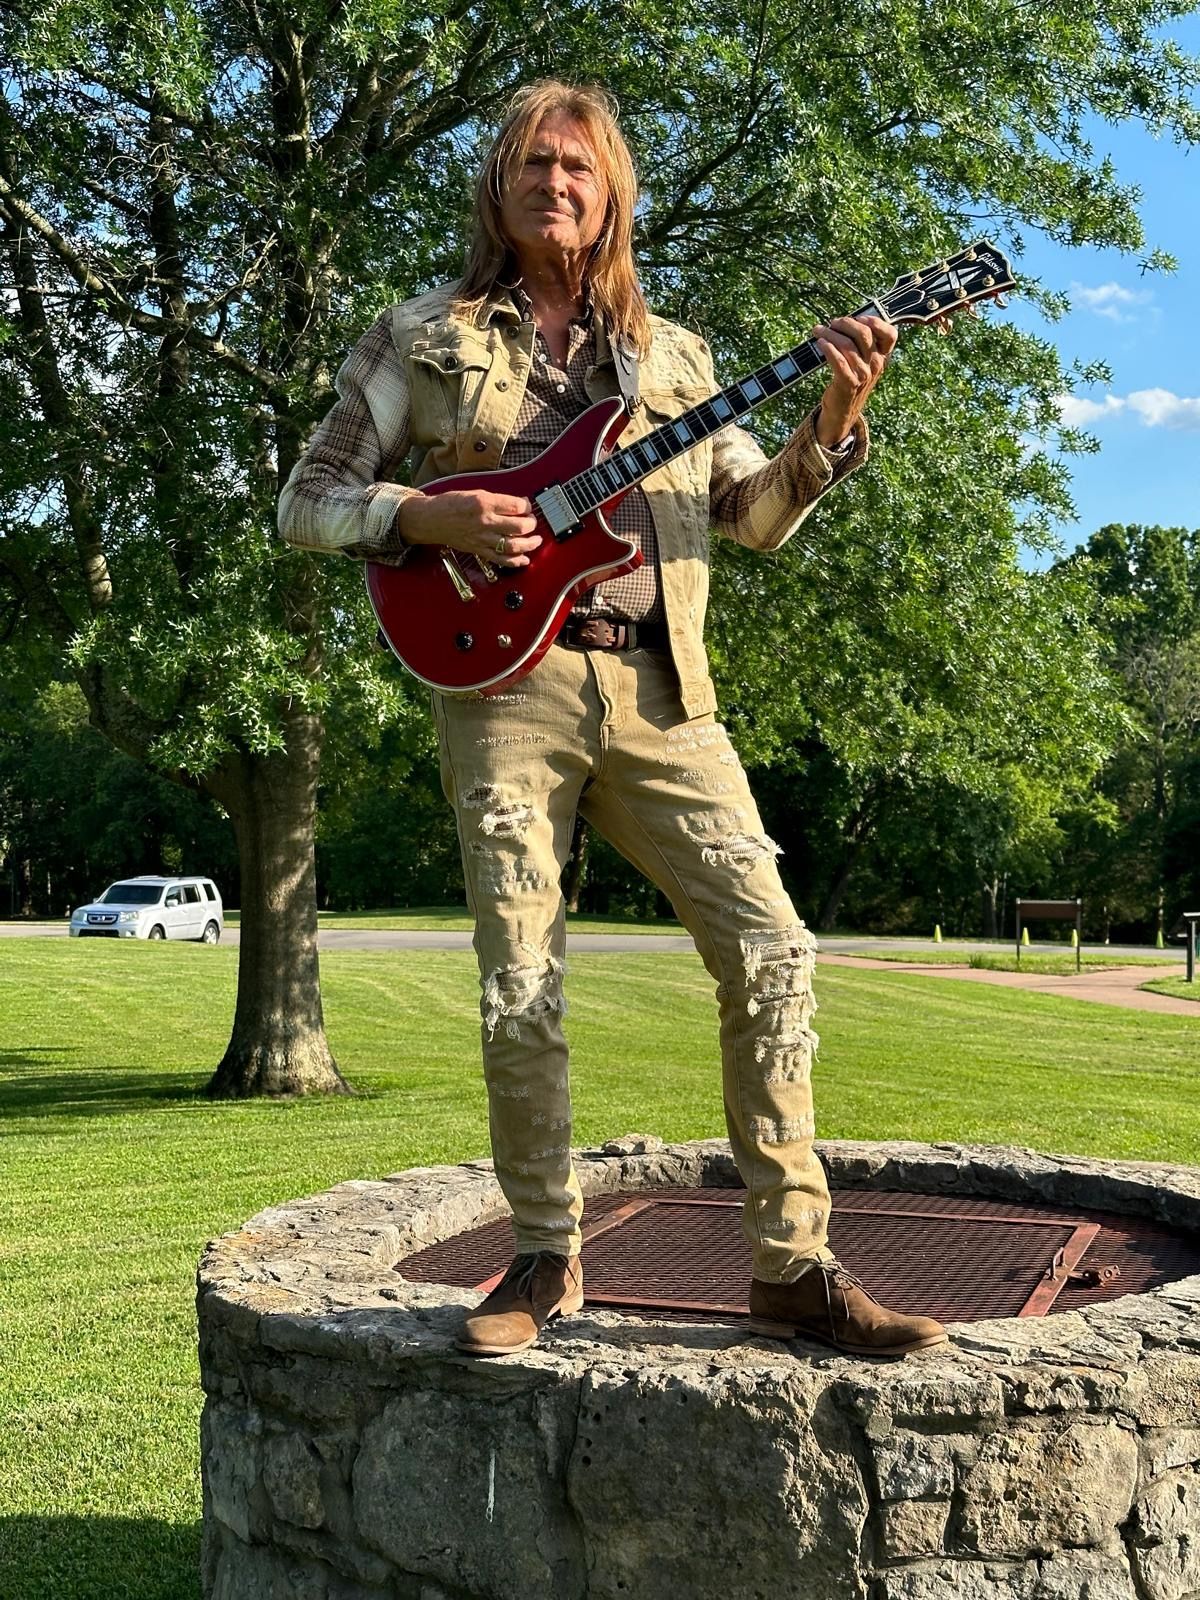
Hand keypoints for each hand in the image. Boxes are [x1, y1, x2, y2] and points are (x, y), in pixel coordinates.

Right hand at [396, 488, 542, 566]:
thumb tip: (517, 504)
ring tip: (536, 540)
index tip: (527, 506)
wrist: (431, 519)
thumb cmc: (450, 504)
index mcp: (484, 503)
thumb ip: (497, 500)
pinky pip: (501, 559)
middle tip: (532, 522)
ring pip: (514, 545)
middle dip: (531, 524)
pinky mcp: (479, 550)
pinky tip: (524, 559)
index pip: (517, 505)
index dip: (527, 505)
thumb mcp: (475, 493)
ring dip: (530, 544)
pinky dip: (516, 561)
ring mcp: (483, 538)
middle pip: (519, 527)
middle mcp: (485, 522)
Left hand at [810, 314, 896, 448]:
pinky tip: (820, 343)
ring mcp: (864, 374)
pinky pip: (838, 361)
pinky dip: (828, 348)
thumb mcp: (862, 362)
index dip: (876, 322)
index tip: (859, 317)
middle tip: (832, 323)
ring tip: (818, 331)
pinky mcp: (849, 383)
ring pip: (847, 345)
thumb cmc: (850, 380)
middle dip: (845, 323)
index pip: (890, 334)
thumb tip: (846, 321)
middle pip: (864, 333)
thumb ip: (860, 344)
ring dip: (830, 334)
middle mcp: (876, 365)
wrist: (842, 410)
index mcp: (882, 357)